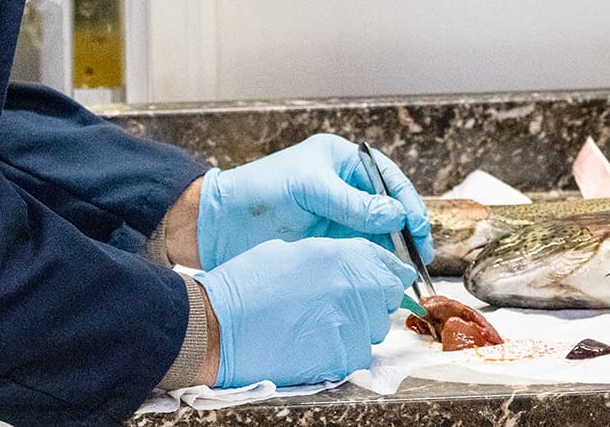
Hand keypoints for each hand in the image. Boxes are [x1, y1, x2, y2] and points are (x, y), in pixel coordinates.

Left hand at [195, 134, 432, 270]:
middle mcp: (345, 186)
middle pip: (388, 206)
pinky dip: (374, 260)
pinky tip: (382, 273)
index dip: (406, 202)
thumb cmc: (260, 193)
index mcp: (342, 160)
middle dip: (406, 228)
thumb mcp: (310, 189)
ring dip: (392, 248)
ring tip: (404, 269)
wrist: (219, 226)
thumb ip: (353, 203)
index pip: (387, 178)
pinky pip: (360, 250)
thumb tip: (396, 215)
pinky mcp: (329, 242)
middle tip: (420, 255)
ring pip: (377, 231)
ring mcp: (338, 215)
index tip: (418, 227)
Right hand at [195, 237, 413, 386]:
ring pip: (373, 329)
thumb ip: (332, 257)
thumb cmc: (246, 287)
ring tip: (320, 326)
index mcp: (341, 256)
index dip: (387, 275)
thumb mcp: (291, 252)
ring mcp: (350, 323)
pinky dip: (343, 352)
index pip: (389, 266)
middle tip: (338, 308)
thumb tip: (356, 266)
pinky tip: (314, 345)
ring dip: (357, 328)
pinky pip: (358, 355)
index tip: (383, 282)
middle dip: (370, 303)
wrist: (219, 327)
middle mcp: (353, 286)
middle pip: (385, 299)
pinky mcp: (342, 356)